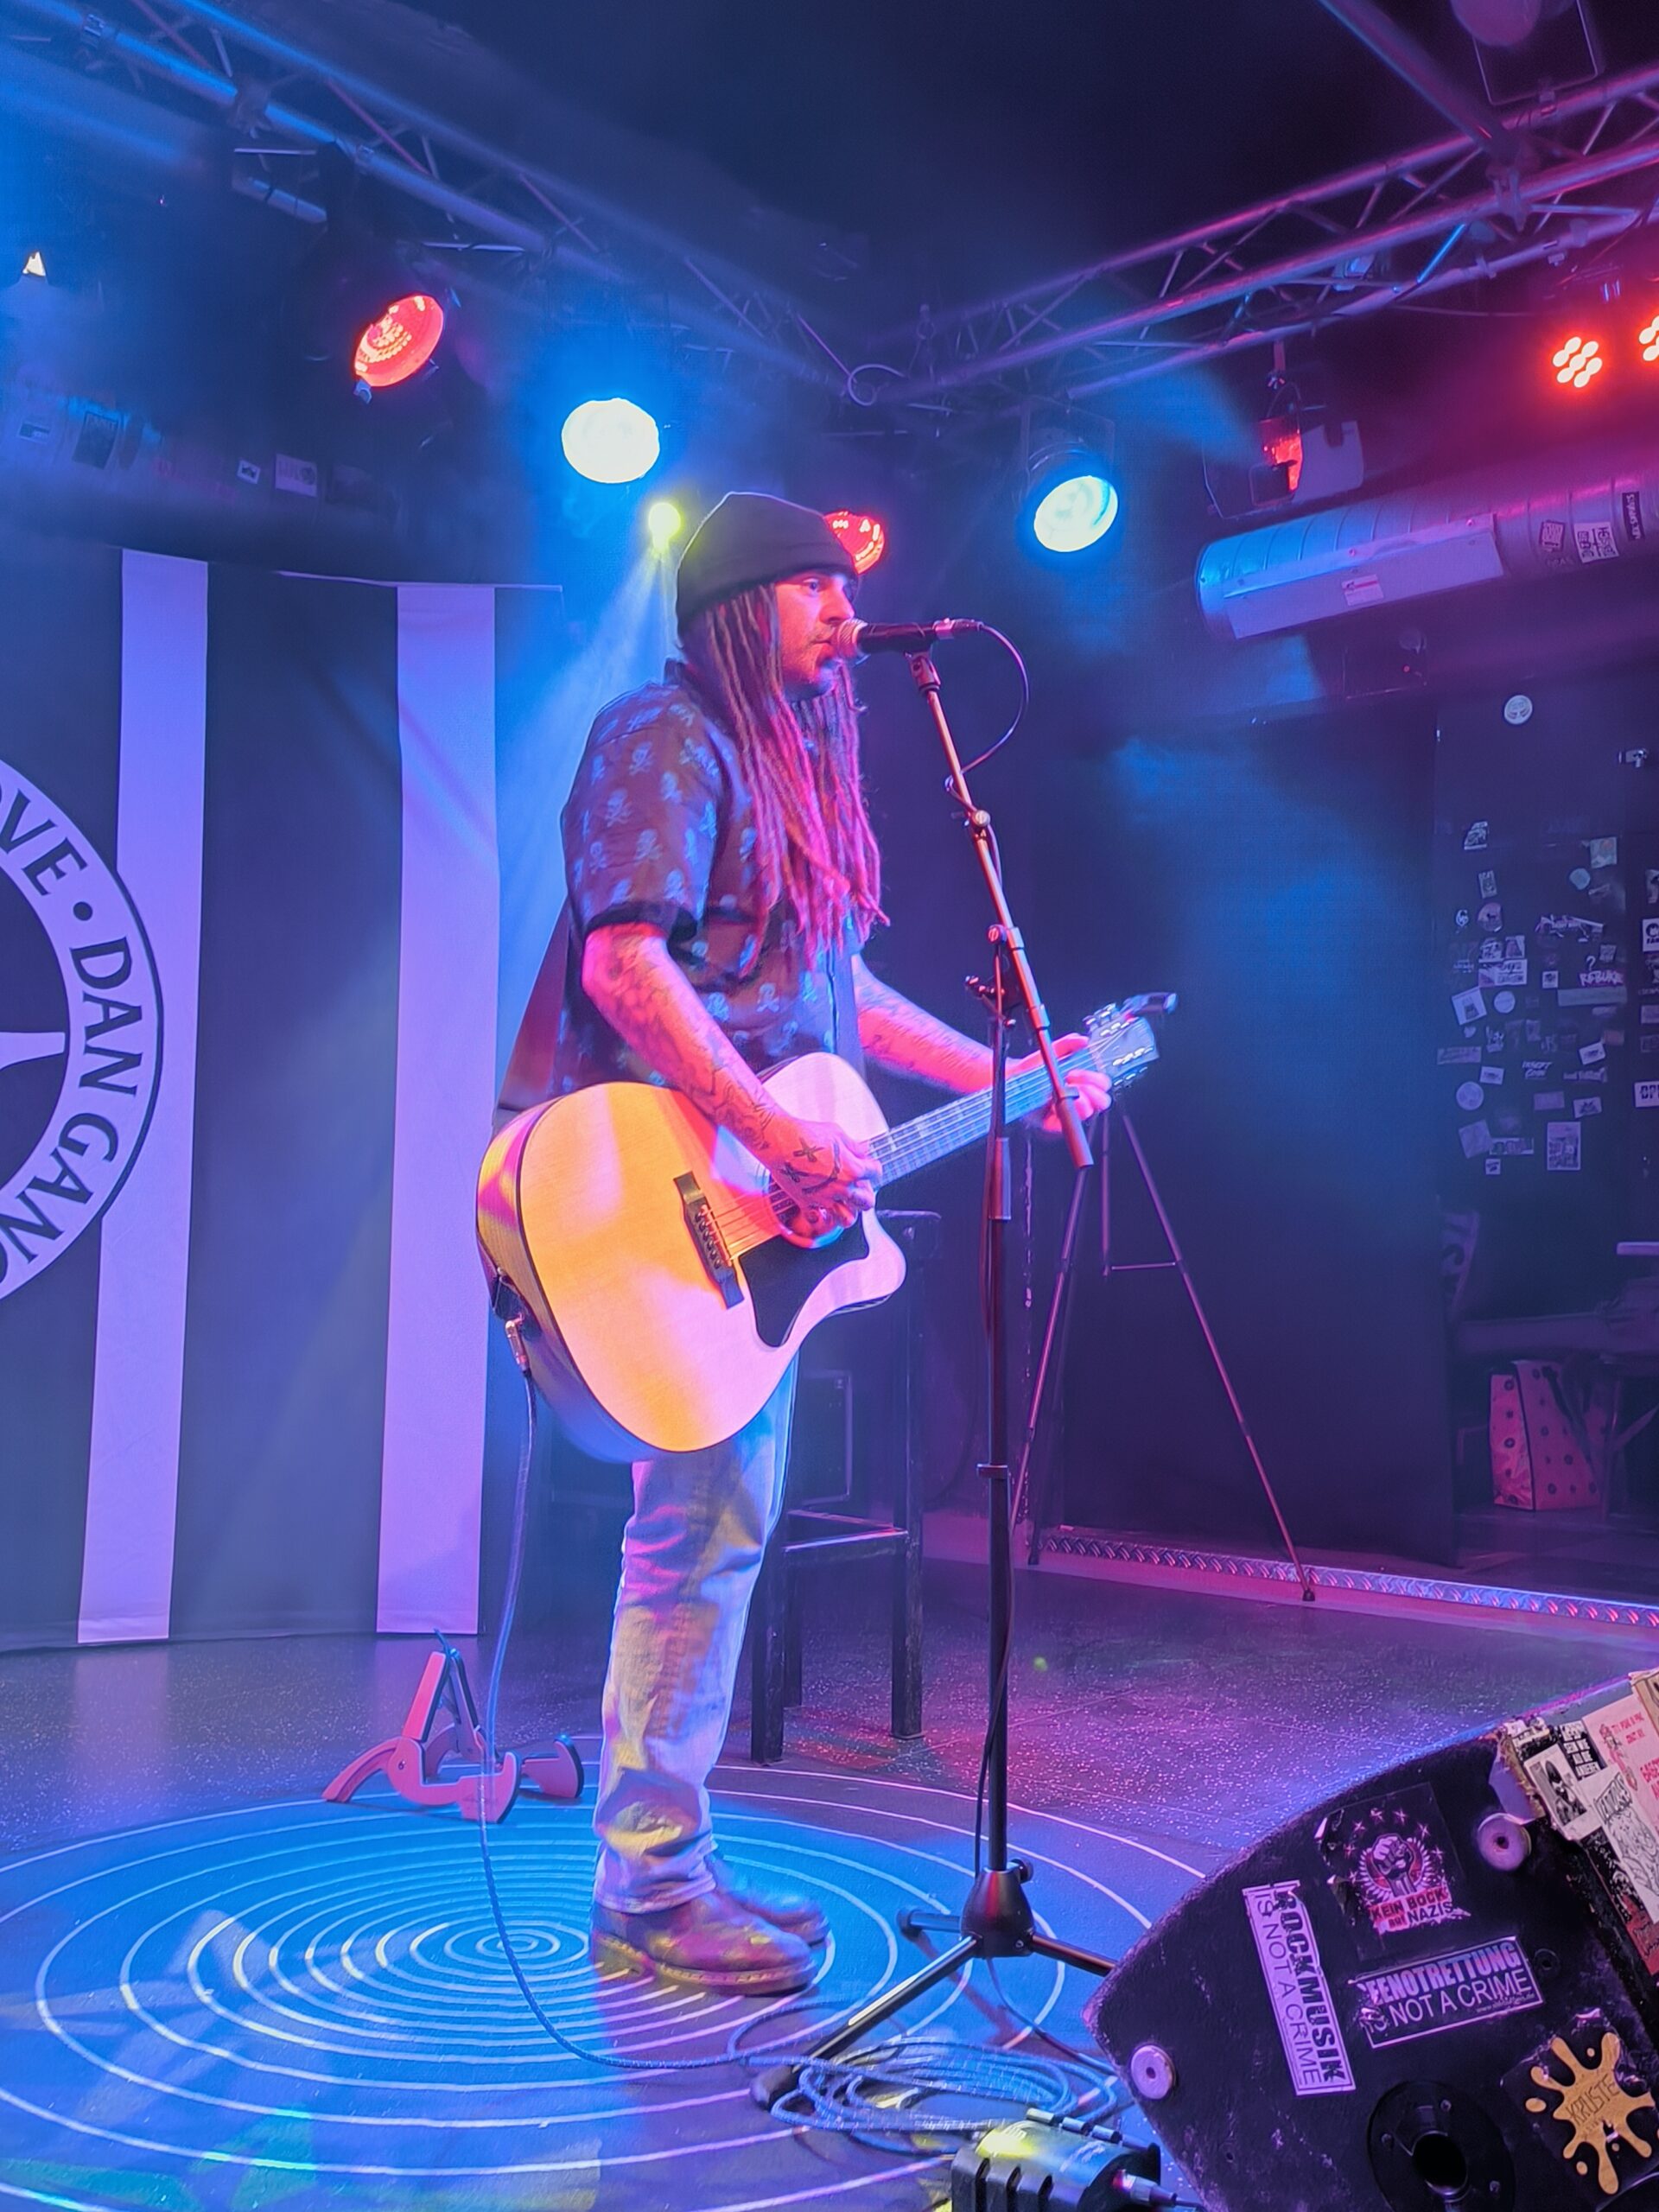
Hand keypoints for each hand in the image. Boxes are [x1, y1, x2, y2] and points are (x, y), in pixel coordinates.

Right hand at [758, 1114, 878, 1242]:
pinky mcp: (806, 1202)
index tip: (868, 1166)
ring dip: (849, 1212)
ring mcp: (824, 1198)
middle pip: (867, 1203)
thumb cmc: (806, 1135)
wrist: (780, 1142)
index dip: (873, 1168)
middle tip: (860, 1188)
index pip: (876, 1173)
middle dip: (866, 1195)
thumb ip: (854, 1146)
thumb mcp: (837, 1133)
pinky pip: (816, 1219)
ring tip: (844, 1203)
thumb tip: (864, 1150)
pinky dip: (820, 1217)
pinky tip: (820, 1209)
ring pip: (847, 1219)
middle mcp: (842, 1187)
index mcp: (853, 1169)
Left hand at [1013, 1033, 1110, 1137]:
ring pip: (1087, 1113)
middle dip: (1092, 1091)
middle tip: (1073, 1082)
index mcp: (1083, 1082)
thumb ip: (1067, 1044)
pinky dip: (1061, 1112)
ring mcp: (1068, 1110)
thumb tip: (1082, 1040)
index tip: (1077, 1071)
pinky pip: (1066, 1122)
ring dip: (1080, 1101)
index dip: (1095, 1078)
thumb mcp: (1051, 1052)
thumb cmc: (1033, 1069)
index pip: (1102, 1084)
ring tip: (1065, 1091)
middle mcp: (1079, 1098)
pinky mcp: (1055, 1122)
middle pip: (1101, 1101)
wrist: (1013, 1080)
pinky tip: (1053, 1103)